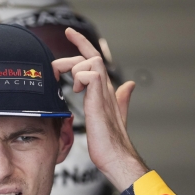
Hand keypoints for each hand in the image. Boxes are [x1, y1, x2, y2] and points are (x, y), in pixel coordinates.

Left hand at [52, 28, 148, 190]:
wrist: (117, 160)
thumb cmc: (111, 144)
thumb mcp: (113, 118)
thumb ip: (121, 100)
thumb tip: (129, 86)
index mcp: (106, 92)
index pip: (95, 62)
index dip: (83, 45)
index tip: (70, 34)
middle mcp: (107, 90)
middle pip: (94, 56)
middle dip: (79, 42)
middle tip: (66, 38)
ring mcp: (104, 95)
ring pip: (92, 62)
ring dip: (76, 67)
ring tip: (71, 84)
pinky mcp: (99, 102)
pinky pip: (91, 76)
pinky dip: (81, 78)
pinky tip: (77, 91)